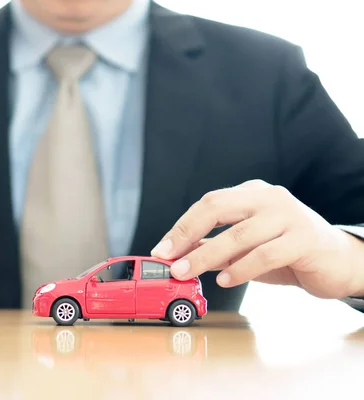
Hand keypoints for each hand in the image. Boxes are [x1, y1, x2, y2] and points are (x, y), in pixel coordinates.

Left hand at [151, 180, 363, 298]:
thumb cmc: (288, 253)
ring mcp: (289, 215)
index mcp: (252, 194)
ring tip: (188, 273)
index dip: (181, 227)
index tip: (161, 250)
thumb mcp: (245, 248)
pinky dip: (240, 268)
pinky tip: (224, 280)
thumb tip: (178, 256)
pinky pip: (264, 254)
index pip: (208, 203)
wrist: (339, 261)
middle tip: (170, 261)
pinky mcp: (304, 239)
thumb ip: (215, 247)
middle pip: (218, 208)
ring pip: (238, 234)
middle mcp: (269, 198)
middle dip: (187, 235)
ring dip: (207, 256)